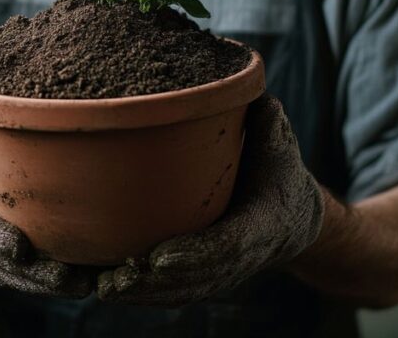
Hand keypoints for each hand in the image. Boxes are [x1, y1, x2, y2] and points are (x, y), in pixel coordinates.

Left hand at [96, 94, 324, 306]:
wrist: (293, 218)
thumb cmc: (278, 173)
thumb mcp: (280, 148)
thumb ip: (269, 127)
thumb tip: (260, 101)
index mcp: (260, 224)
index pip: (227, 245)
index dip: (194, 253)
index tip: (158, 257)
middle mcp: (241, 257)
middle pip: (197, 279)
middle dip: (156, 284)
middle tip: (115, 279)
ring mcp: (223, 273)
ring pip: (182, 292)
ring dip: (143, 295)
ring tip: (103, 286)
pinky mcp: (205, 278)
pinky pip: (175, 294)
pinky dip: (144, 296)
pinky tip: (108, 289)